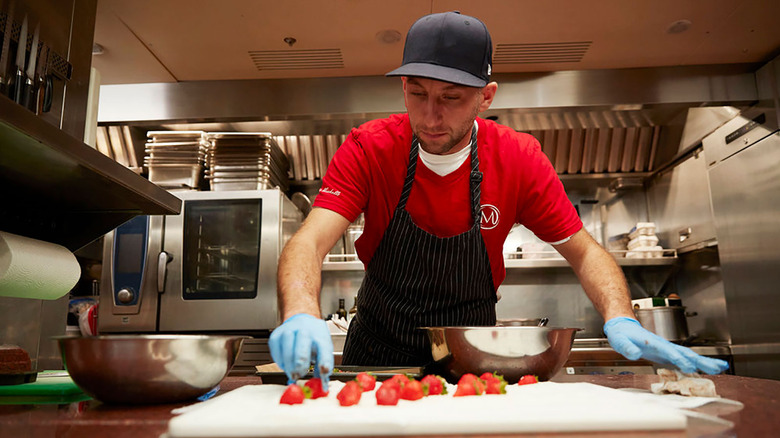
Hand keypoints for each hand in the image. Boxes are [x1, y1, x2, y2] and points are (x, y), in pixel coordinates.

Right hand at [269, 313, 333, 387]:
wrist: (301, 321)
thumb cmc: (314, 339)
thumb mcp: (323, 350)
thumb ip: (323, 368)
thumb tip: (322, 386)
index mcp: (320, 336)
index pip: (324, 349)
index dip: (324, 362)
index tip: (323, 372)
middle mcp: (305, 331)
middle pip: (302, 348)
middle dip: (300, 364)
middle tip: (299, 375)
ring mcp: (290, 331)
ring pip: (287, 350)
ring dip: (289, 365)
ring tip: (292, 371)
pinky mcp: (276, 335)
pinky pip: (276, 352)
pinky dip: (280, 362)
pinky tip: (285, 363)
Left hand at [604, 317, 728, 374]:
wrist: (623, 327)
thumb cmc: (622, 335)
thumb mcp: (619, 341)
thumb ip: (627, 347)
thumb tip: (635, 354)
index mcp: (652, 342)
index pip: (669, 351)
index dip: (679, 359)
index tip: (690, 367)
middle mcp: (663, 345)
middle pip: (686, 352)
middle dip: (702, 360)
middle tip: (717, 368)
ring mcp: (667, 349)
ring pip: (689, 355)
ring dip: (705, 361)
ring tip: (721, 367)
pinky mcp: (667, 353)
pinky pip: (684, 359)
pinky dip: (697, 364)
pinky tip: (706, 369)